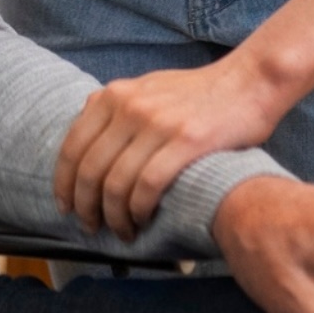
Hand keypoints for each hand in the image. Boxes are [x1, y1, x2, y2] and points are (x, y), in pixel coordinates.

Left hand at [56, 55, 285, 239]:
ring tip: (123, 231)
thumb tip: (88, 130)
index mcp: (114, 95)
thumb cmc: (199, 92)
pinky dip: (140, 210)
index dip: (64, 183)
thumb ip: (117, 107)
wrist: (249, 81)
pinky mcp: (186, 141)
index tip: (66, 206)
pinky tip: (144, 219)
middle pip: (90, 170)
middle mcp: (130, 107)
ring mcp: (157, 123)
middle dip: (87, 207)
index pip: (72, 147)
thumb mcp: (148, 88)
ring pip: (117, 183)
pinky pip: (148, 186)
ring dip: (115, 216)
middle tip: (92, 227)